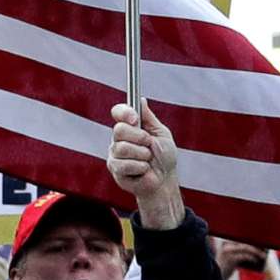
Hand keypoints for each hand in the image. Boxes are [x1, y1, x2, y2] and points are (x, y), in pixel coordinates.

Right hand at [108, 103, 183, 231]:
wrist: (164, 180)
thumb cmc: (164, 157)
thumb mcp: (161, 133)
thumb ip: (149, 118)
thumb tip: (141, 99)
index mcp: (131, 127)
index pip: (118, 112)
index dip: (124, 112)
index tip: (134, 117)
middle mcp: (119, 138)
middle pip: (119, 129)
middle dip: (139, 137)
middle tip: (148, 144)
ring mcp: (115, 154)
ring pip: (122, 148)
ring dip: (142, 154)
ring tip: (148, 160)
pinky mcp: (114, 169)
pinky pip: (124, 164)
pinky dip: (140, 166)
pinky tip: (143, 170)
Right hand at [210, 236, 266, 273]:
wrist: (214, 278)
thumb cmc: (225, 268)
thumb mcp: (231, 257)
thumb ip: (240, 251)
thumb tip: (255, 248)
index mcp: (226, 242)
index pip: (242, 238)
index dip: (252, 240)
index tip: (260, 242)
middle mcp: (226, 245)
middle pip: (245, 242)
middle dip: (255, 245)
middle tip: (264, 248)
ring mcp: (228, 252)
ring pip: (246, 248)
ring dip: (256, 252)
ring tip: (262, 256)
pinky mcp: (230, 259)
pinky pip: (245, 256)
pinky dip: (252, 258)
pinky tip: (256, 261)